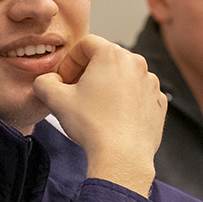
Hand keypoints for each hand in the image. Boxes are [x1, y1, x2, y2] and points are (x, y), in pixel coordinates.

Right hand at [33, 36, 165, 196]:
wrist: (122, 157)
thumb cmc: (92, 126)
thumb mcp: (56, 100)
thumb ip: (44, 83)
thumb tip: (46, 82)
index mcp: (112, 54)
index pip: (85, 45)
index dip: (70, 62)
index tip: (64, 81)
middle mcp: (136, 63)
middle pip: (106, 59)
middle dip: (88, 73)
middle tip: (76, 94)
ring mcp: (150, 83)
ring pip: (123, 77)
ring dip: (108, 87)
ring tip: (95, 109)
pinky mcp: (158, 102)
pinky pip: (138, 94)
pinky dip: (126, 102)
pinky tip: (113, 119)